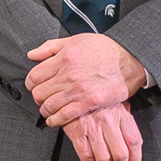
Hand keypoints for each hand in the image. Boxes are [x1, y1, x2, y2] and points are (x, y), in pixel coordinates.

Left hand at [25, 32, 147, 125]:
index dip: (31, 83)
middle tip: (41, 98)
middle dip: (37, 97)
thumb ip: (51, 47)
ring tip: (47, 109)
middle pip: (39, 92)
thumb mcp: (75, 40)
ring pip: (49, 105)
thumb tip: (32, 55)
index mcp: (64, 58)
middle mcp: (68, 74)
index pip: (35, 76)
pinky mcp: (88, 102)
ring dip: (45, 110)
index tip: (34, 86)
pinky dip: (55, 120)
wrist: (129, 59)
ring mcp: (78, 89)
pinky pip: (64, 115)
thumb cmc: (105, 49)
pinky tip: (54, 120)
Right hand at [65, 102, 143, 160]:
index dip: (136, 158)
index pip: (134, 141)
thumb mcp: (115, 101)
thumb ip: (125, 117)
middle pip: (120, 153)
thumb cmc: (96, 97)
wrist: (72, 88)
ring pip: (103, 158)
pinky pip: (86, 155)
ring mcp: (92, 128)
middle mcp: (108, 121)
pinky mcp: (77, 132)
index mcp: (121, 114)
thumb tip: (133, 138)